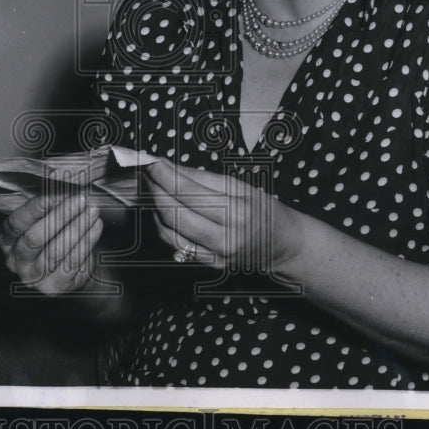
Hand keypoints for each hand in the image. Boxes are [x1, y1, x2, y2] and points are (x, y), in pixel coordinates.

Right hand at [0, 193, 102, 295]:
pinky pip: (72, 263)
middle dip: (61, 215)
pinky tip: (96, 227)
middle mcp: (16, 261)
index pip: (17, 222)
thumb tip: (63, 182)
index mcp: (7, 240)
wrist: (72, 269)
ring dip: (77, 228)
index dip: (36, 207)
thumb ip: (48, 205)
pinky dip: (86, 242)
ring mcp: (34, 277)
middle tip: (81, 199)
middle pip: (36, 237)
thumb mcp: (45, 220)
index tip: (58, 191)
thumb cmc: (55, 236)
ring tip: (92, 211)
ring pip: (55, 251)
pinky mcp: (54, 287)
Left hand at [145, 159, 301, 272]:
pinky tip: (162, 210)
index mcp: (237, 213)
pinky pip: (176, 245)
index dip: (165, 176)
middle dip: (155, 190)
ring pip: (169, 232)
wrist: (283, 247)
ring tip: (151, 188)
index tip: (151, 161)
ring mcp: (215, 256)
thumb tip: (170, 167)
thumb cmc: (264, 210)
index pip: (189, 193)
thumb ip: (203, 178)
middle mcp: (224, 238)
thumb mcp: (240, 186)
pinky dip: (163, 226)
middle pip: (174, 214)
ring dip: (155, 208)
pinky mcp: (208, 266)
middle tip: (146, 173)